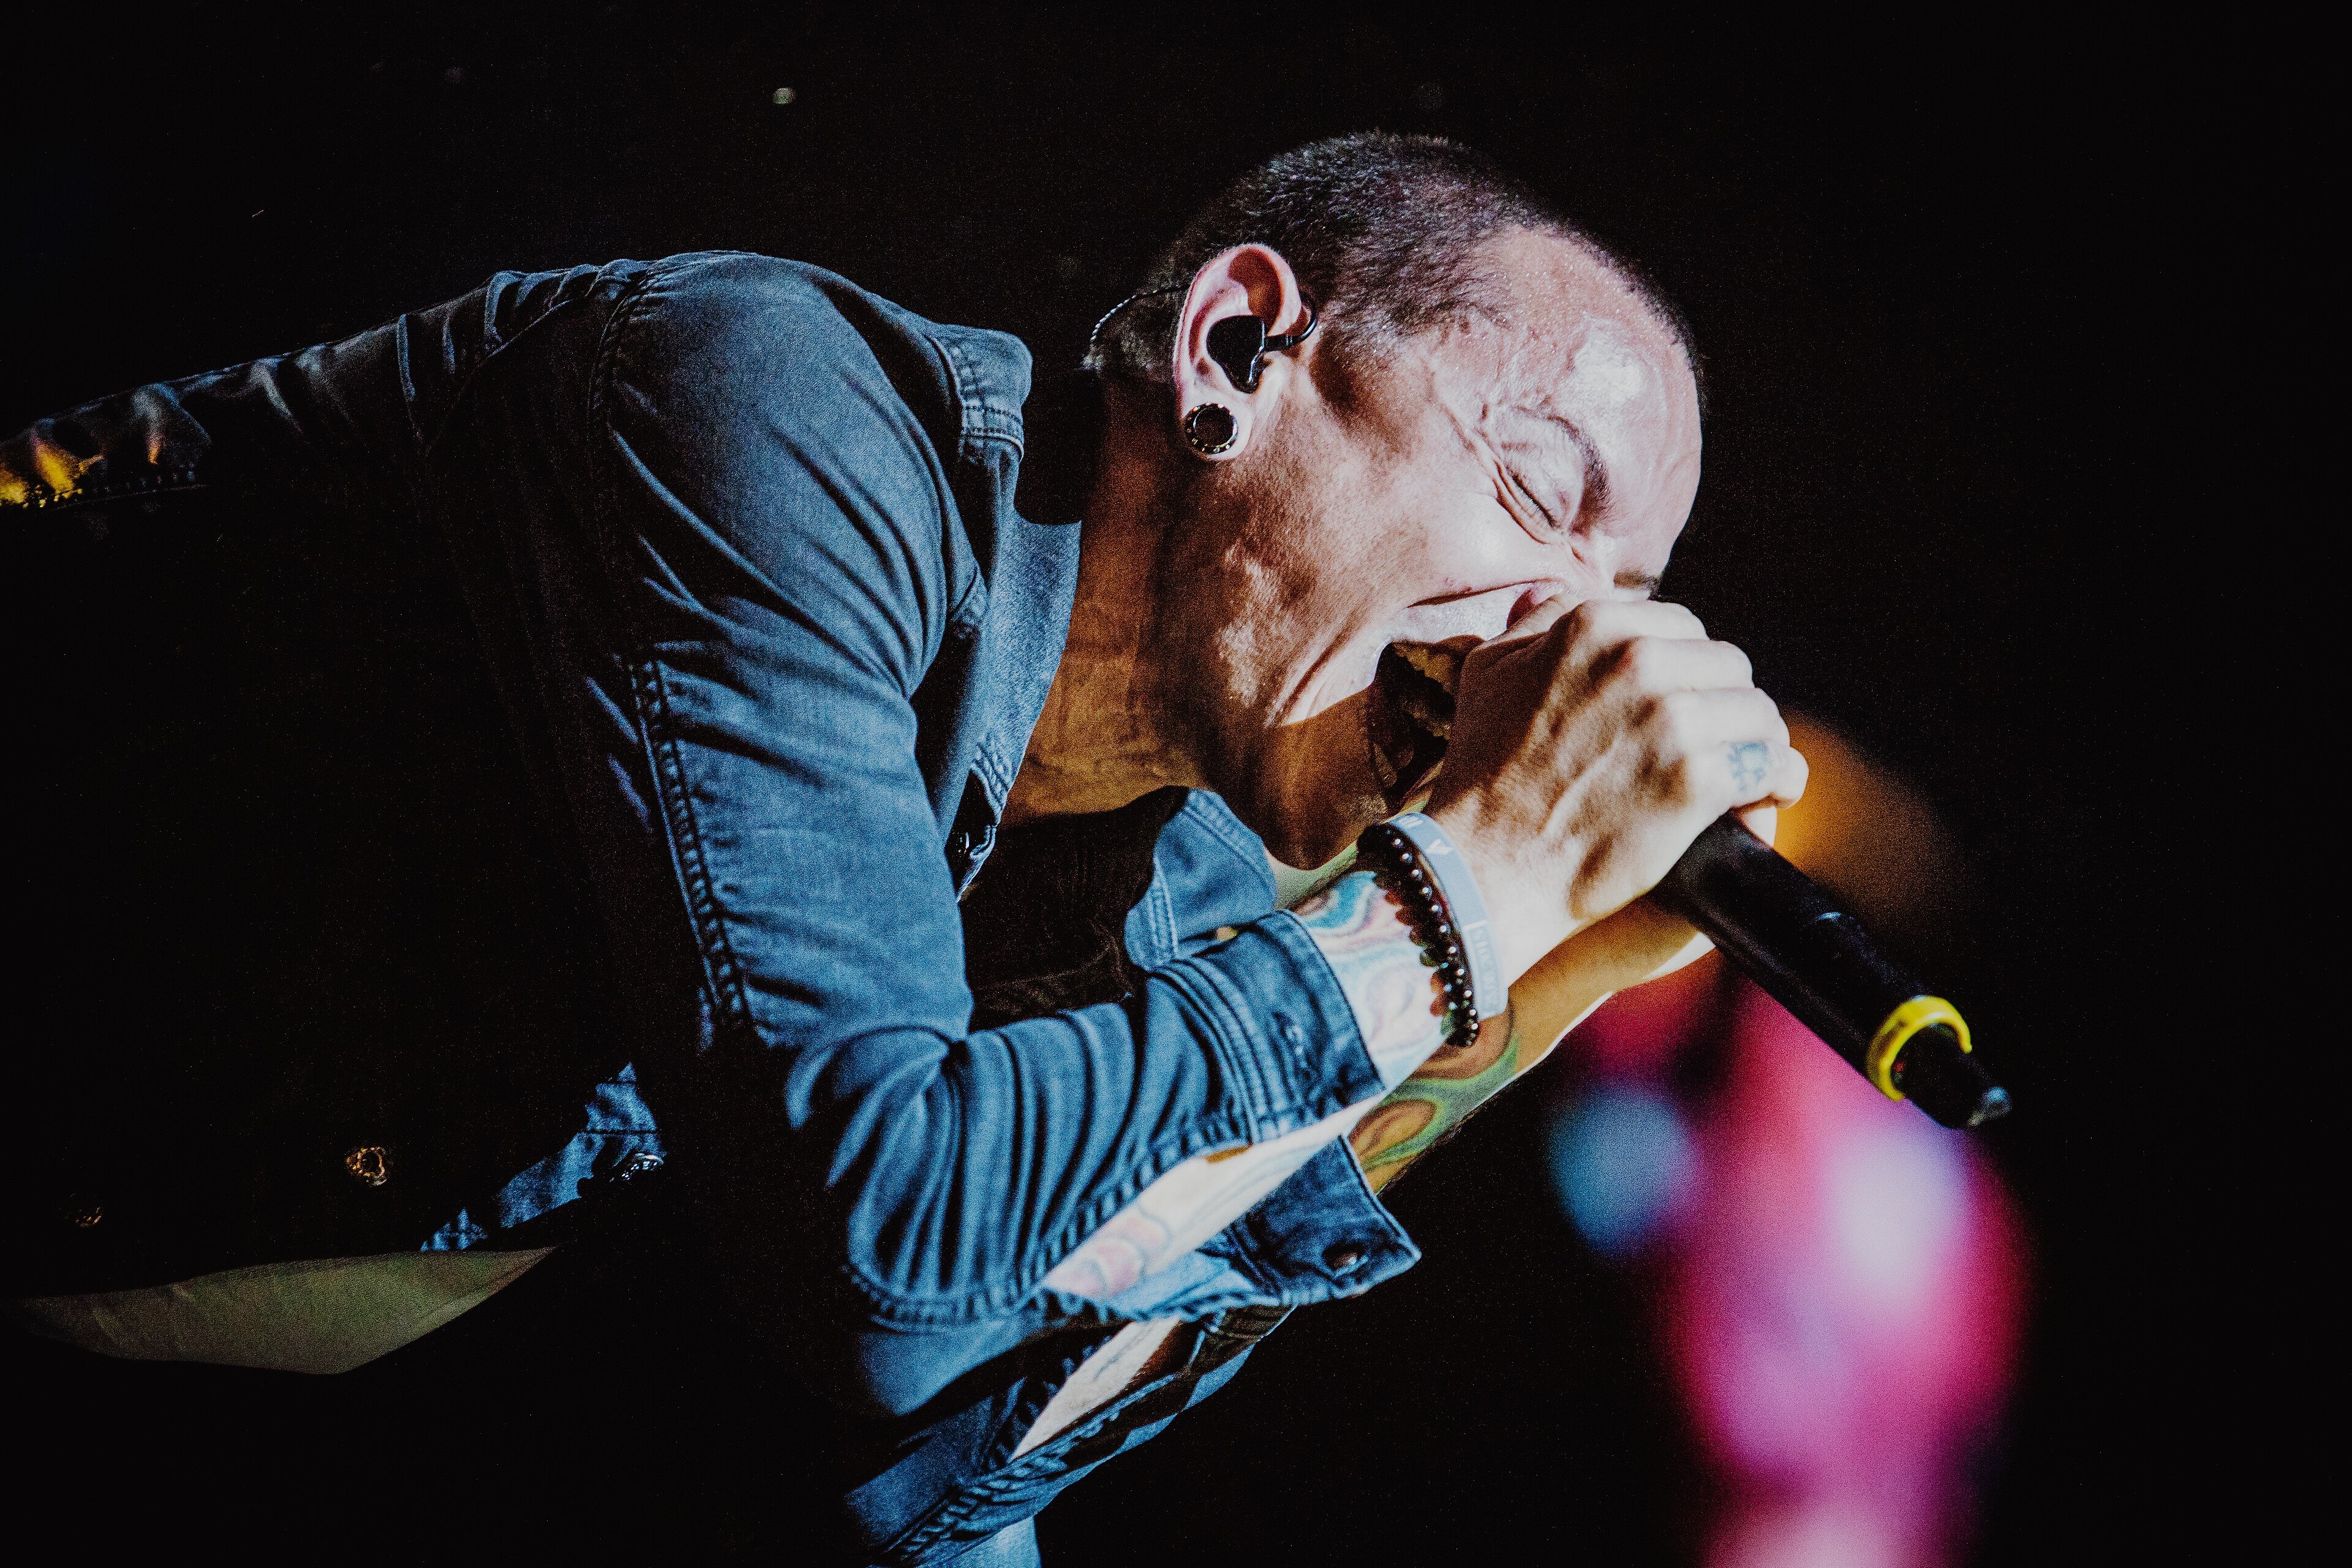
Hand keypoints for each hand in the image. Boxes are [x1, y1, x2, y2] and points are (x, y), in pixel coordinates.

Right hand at [1425, 597, 1805, 984]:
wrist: (1484, 864)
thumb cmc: (1479, 773)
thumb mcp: (1489, 672)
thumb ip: (1535, 622)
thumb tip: (1560, 590)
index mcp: (1593, 625)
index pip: (1682, 626)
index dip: (1686, 667)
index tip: (1684, 703)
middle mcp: (1636, 660)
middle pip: (1728, 664)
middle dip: (1723, 703)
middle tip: (1713, 743)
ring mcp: (1671, 718)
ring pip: (1758, 712)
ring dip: (1757, 742)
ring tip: (1748, 770)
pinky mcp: (1695, 779)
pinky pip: (1772, 764)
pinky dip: (1778, 781)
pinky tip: (1770, 795)